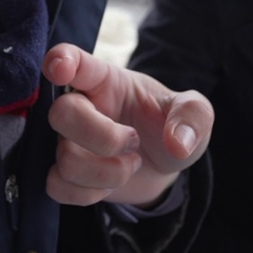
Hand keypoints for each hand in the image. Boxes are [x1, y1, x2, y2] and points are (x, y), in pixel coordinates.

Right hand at [43, 43, 211, 205]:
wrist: (160, 167)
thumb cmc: (168, 127)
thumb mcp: (194, 113)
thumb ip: (193, 116)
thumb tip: (177, 143)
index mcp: (103, 79)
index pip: (72, 60)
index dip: (60, 60)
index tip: (61, 69)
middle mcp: (78, 105)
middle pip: (61, 113)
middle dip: (105, 137)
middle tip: (134, 140)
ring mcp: (65, 140)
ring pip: (65, 159)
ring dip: (109, 172)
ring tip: (130, 163)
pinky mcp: (61, 173)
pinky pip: (58, 187)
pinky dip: (91, 193)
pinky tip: (109, 185)